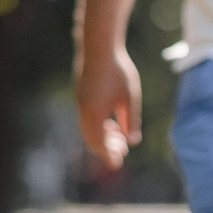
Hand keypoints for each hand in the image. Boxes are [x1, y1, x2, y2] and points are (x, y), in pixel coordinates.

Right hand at [76, 42, 142, 171]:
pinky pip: (87, 118)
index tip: (117, 165)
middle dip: (106, 148)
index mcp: (93, 113)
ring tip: (120, 139)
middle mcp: (83, 109)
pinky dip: (98, 126)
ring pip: (88, 128)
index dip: (108, 155)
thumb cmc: (118, 70)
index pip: (99, 142)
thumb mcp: (130, 97)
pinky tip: (112, 123)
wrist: (100, 46)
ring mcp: (80, 101)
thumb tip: (132, 141)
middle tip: (123, 152)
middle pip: (91, 138)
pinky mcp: (81, 95)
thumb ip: (131, 120)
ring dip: (102, 137)